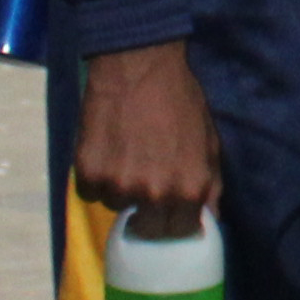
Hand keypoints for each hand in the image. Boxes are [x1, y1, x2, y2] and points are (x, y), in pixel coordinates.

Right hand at [76, 40, 223, 219]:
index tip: (170, 213)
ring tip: (128, 155)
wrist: (139, 66)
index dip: (175, 223)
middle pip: (147, 230)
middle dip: (148, 214)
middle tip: (146, 187)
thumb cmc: (180, 100)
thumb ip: (211, 185)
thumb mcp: (210, 142)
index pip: (180, 233)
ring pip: (116, 205)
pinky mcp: (88, 173)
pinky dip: (97, 177)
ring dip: (121, 190)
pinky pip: (91, 192)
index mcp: (189, 190)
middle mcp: (154, 195)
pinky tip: (107, 150)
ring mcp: (118, 186)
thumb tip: (210, 218)